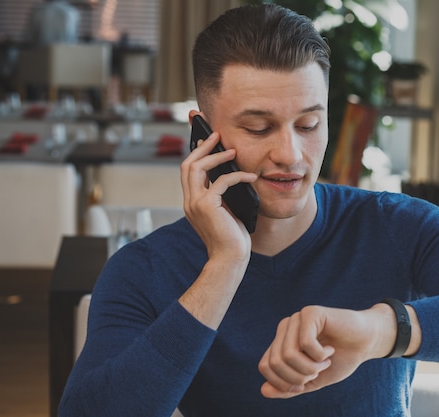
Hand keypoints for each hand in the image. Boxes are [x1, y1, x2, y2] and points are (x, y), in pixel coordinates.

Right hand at [181, 132, 256, 262]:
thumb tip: (232, 174)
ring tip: (232, 150)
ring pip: (197, 168)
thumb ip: (223, 195)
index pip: (188, 171)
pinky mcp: (207, 206)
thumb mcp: (226, 211)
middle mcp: (189, 201)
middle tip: (216, 135)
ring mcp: (195, 204)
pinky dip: (237, 176)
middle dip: (202, 146)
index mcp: (192, 202)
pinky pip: (221, 181)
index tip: (205, 138)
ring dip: (216, 156)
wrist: (230, 259)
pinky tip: (250, 177)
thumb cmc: (232, 238)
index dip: (195, 152)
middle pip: (188, 164)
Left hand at [258, 304, 396, 398]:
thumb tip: (263, 391)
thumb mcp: (312, 380)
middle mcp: (285, 327)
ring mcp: (297, 318)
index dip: (284, 382)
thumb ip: (289, 387)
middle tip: (318, 371)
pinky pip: (305, 342)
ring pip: (288, 354)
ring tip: (325, 362)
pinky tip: (330, 349)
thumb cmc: (340, 359)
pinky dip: (320, 355)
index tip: (305, 383)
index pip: (265, 366)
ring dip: (310, 367)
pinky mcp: (310, 312)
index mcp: (281, 341)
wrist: (366, 343)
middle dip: (299, 376)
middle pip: (275, 362)